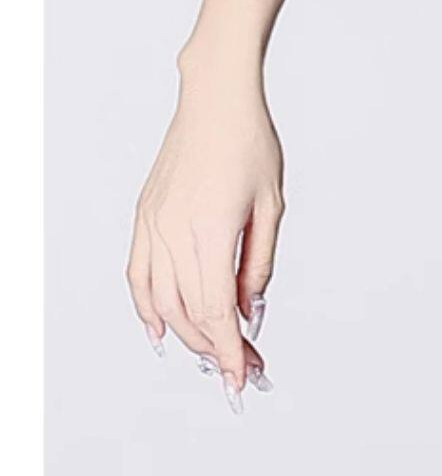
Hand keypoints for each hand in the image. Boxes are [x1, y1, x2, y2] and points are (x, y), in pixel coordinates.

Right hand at [126, 54, 283, 408]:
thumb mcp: (271, 204)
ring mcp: (154, 226)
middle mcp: (176, 233)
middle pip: (189, 313)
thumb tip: (248, 311)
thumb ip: (258, 263)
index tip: (244, 376)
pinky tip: (159, 331)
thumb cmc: (250, 143)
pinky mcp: (144, 217)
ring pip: (160, 302)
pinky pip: (137, 276)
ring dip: (185, 334)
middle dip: (214, 348)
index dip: (230, 350)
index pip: (217, 310)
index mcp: (212, 230)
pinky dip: (145, 309)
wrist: (216, 99)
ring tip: (211, 352)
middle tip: (241, 365)